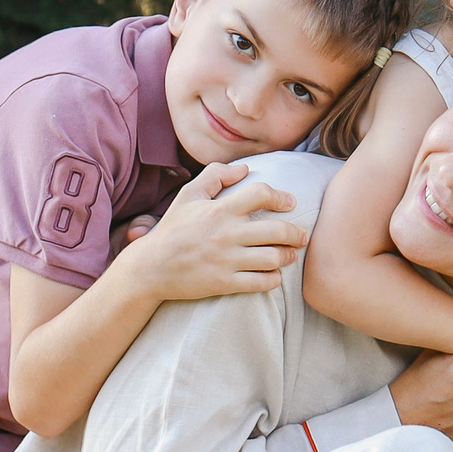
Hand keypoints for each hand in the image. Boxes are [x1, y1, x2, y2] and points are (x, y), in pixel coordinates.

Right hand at [115, 162, 307, 300]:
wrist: (151, 267)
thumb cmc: (173, 229)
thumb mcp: (188, 195)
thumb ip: (215, 175)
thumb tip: (244, 168)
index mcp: (220, 210)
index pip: (261, 194)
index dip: (280, 197)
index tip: (289, 203)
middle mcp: (226, 234)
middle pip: (277, 230)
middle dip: (296, 233)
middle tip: (302, 236)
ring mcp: (226, 260)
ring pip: (274, 258)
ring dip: (288, 256)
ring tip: (290, 255)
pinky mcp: (224, 283)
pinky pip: (261, 283)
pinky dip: (274, 279)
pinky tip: (273, 274)